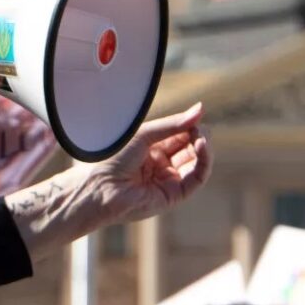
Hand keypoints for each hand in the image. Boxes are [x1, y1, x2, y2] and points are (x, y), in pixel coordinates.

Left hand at [74, 103, 211, 225]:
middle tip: (198, 127)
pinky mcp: (174, 195)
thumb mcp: (145, 134)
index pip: (179, 135)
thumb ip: (173, 125)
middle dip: (198, 135)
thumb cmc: (113, 158)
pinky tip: (201, 146)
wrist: (100, 185)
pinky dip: (204, 161)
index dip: (189, 125)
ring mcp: (168, 180)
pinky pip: (197, 178)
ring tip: (201, 136)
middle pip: (190, 148)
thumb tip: (200, 109)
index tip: (196, 116)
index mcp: (151, 149)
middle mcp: (161, 165)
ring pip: (197, 162)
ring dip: (203, 147)